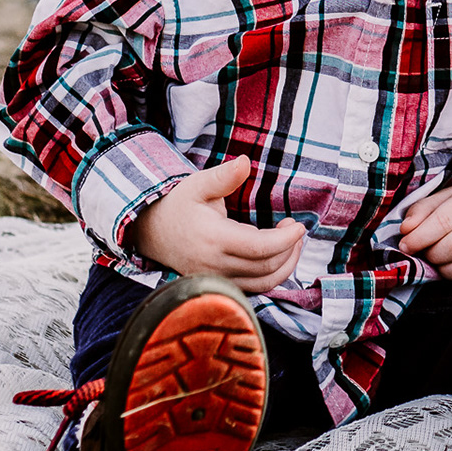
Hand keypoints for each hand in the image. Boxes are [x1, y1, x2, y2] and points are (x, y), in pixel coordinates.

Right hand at [131, 155, 304, 293]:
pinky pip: (254, 289)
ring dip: (286, 265)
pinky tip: (277, 255)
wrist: (152, 233)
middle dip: (290, 249)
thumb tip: (245, 161)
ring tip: (292, 243)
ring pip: (263, 284)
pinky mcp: (219, 285)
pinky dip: (272, 276)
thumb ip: (223, 176)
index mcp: (213, 239)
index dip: (286, 240)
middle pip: (266, 267)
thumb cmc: (178, 206)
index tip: (300, 225)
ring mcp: (216, 278)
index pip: (260, 248)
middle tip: (295, 228)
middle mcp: (215, 265)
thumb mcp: (197, 184)